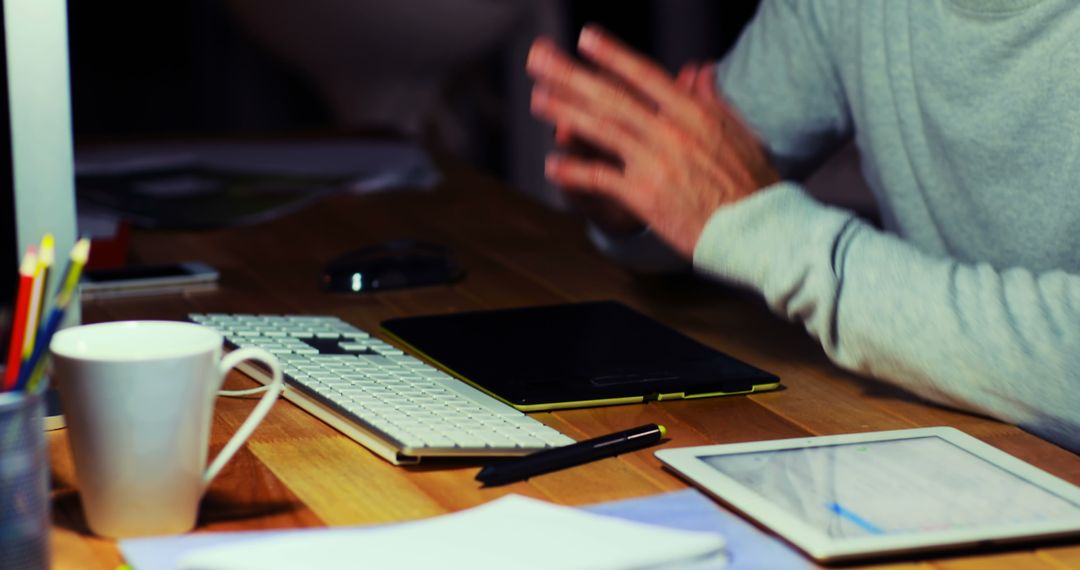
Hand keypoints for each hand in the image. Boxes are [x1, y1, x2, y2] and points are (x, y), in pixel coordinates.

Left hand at [526, 27, 778, 256]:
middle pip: (612, 96)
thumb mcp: (738, 132)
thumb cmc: (753, 185)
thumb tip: (697, 71)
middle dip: (571, 75)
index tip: (586, 38)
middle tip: (540, 59)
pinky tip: (552, 164)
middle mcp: (672, 132)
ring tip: (538, 97)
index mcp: (695, 113)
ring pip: (602, 130)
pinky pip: (601, 178)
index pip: (645, 75)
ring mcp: (656, 163)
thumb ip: (711, 100)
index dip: (612, 55)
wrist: (759, 230)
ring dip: (564, 112)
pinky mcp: (645, 196)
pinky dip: (574, 171)